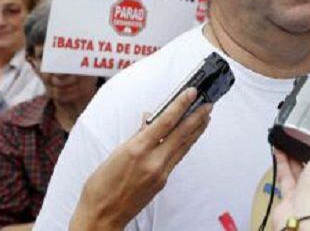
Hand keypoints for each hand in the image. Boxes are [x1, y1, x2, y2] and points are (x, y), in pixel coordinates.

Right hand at [69, 88, 210, 230]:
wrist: (102, 217)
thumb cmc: (101, 186)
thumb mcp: (115, 154)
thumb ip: (136, 135)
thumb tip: (150, 119)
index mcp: (137, 150)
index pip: (165, 121)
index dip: (181, 104)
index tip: (192, 92)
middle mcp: (153, 161)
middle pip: (182, 133)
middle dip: (197, 116)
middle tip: (209, 103)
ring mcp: (161, 172)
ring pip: (184, 145)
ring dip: (197, 129)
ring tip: (206, 116)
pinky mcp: (163, 181)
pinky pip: (178, 157)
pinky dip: (186, 143)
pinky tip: (191, 136)